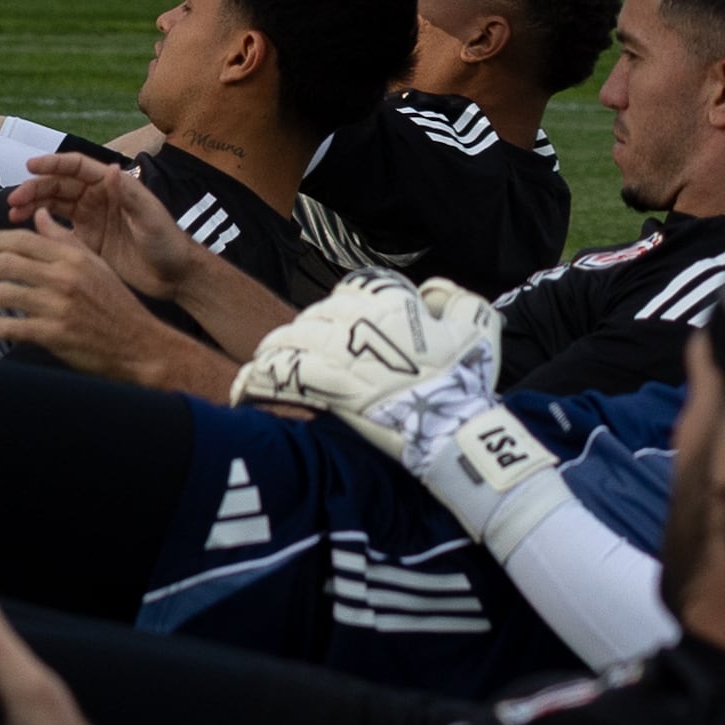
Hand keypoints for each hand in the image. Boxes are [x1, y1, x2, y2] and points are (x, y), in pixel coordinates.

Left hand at [0, 224, 181, 381]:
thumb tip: (39, 215)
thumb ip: (64, 239)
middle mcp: (63, 278)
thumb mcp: (96, 264)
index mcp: (73, 258)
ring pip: (2, 293)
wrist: (140, 345)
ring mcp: (56, 307)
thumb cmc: (116, 304)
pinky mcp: (52, 335)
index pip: (21, 240)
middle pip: (4, 263)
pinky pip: (9, 326)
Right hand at [11, 150, 188, 296]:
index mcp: (112, 185)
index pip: (76, 167)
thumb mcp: (150, 217)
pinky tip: (25, 230)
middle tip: (14, 201)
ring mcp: (89, 219)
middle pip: (58, 185)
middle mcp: (97, 198)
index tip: (30, 166)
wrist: (176, 276)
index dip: (52, 164)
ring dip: (31, 206)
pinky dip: (39, 227)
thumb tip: (110, 168)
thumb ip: (129, 194)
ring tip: (12, 214)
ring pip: (52, 205)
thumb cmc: (169, 242)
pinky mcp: (86, 241)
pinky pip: (56, 230)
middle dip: (34, 189)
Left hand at [232, 270, 501, 469]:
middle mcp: (359, 321)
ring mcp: (338, 352)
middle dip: (305, 333)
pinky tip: (245, 388)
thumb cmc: (467, 383)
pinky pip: (279, 373)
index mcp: (390, 303)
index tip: (337, 328)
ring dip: (275, 352)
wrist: (456, 433)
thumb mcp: (479, 327)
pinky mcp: (325, 385)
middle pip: (313, 316)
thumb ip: (453, 298)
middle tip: (300, 353)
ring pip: (289, 339)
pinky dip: (258, 379)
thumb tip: (428, 291)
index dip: (341, 310)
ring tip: (265, 365)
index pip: (349, 291)